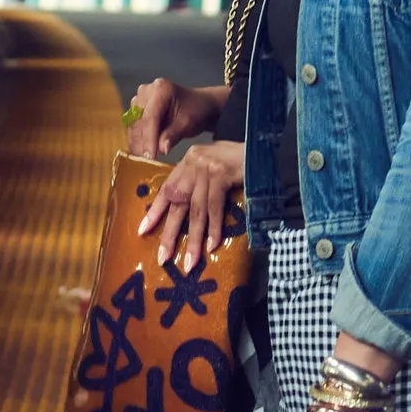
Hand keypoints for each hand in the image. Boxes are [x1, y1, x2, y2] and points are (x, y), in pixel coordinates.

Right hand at [123, 78, 221, 156]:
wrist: (199, 105)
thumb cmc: (196, 111)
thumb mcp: (187, 123)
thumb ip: (173, 135)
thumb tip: (161, 150)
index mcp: (161, 89)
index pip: (150, 117)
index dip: (149, 138)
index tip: (150, 156)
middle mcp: (147, 91)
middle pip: (139, 121)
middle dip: (142, 142)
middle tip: (146, 161)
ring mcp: (140, 99)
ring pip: (134, 125)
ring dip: (138, 143)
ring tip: (143, 159)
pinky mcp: (137, 108)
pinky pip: (134, 127)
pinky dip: (138, 140)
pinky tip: (141, 153)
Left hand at [137, 140, 243, 270]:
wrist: (268, 150)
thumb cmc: (242, 162)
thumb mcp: (215, 167)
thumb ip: (199, 183)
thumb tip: (187, 215)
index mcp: (188, 160)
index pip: (167, 188)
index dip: (155, 211)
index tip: (143, 231)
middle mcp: (194, 162)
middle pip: (178, 203)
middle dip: (170, 233)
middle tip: (163, 257)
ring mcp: (207, 167)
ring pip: (197, 210)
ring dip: (194, 239)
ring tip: (190, 262)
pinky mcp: (222, 173)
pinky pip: (215, 208)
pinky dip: (214, 229)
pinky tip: (212, 246)